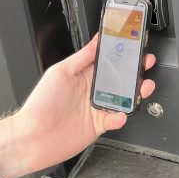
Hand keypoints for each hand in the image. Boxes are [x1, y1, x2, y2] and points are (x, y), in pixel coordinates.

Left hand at [0, 36, 155, 177]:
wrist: (32, 138)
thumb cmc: (40, 104)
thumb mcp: (61, 72)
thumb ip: (82, 57)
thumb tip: (96, 39)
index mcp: (83, 75)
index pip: (107, 61)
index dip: (122, 54)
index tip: (134, 45)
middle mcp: (91, 91)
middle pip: (120, 79)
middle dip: (135, 71)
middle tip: (146, 63)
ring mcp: (96, 108)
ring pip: (123, 98)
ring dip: (136, 92)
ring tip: (144, 86)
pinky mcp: (98, 125)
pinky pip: (116, 119)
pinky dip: (122, 116)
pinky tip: (122, 113)